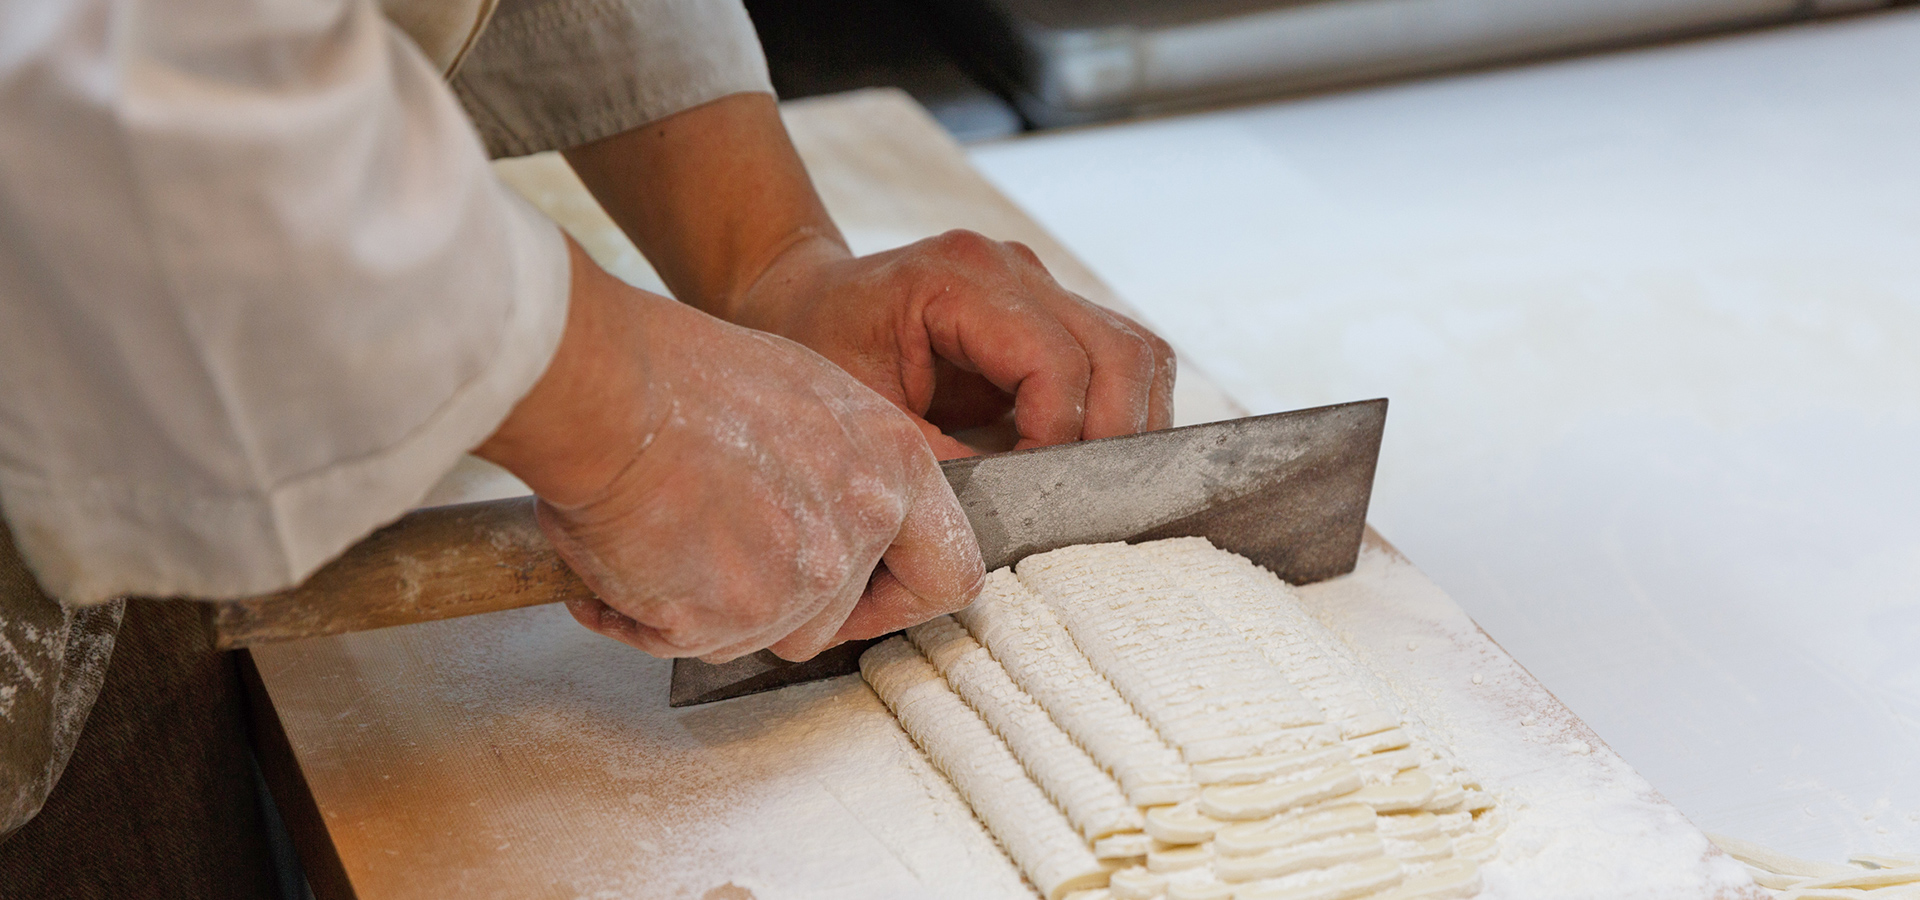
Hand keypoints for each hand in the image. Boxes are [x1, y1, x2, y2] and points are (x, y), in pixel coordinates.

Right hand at [477, 240, 983, 661]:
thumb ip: (845, 469)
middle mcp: (859, 531)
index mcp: (894, 470)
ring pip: (761, 637)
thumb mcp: (807, 399)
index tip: (868, 596)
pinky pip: (683, 643)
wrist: (608, 390)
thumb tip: (835, 514)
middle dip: (781, 607)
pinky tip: (622, 553)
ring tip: (664, 535)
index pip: (948, 573)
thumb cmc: (685, 375)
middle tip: (722, 561)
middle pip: (836, 620)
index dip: (901, 595)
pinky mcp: (724, 621)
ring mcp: (796, 584)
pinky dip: (645, 614)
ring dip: (711, 609)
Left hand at [561, 94, 1175, 458]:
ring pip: (1140, 357)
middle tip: (1074, 503)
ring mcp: (1041, 287)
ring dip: (1127, 428)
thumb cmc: (809, 346)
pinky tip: (1074, 462)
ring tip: (1082, 486)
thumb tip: (1002, 518)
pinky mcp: (1051, 315)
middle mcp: (1015, 270)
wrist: (791, 298)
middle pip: (1126, 354)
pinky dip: (1113, 418)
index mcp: (963, 276)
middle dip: (1113, 440)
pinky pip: (1119, 366)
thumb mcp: (855, 413)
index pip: (1060, 364)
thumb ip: (932, 460)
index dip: (1059, 442)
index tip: (1029, 496)